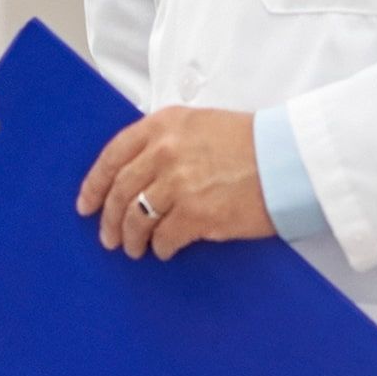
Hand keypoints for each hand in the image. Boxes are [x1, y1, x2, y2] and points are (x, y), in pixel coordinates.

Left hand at [80, 106, 274, 258]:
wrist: (290, 159)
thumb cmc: (254, 144)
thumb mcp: (202, 125)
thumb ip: (168, 141)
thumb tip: (141, 174)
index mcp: (164, 125)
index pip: (113, 155)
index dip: (95, 184)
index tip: (86, 203)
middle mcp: (165, 151)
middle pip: (121, 191)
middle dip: (109, 218)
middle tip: (108, 236)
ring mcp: (178, 183)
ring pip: (136, 218)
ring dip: (131, 238)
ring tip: (134, 248)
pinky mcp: (196, 214)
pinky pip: (163, 237)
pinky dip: (160, 247)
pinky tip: (163, 251)